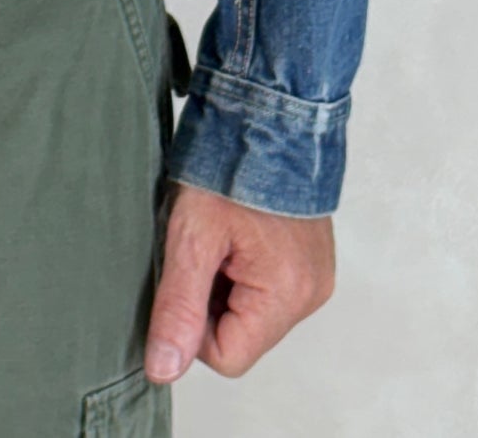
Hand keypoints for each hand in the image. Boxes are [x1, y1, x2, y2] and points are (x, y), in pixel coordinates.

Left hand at [144, 181, 334, 383]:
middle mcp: (310, 294)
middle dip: (210, 297)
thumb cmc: (229, 164)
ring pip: (251, 312)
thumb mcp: (191, 236)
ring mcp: (314, 276)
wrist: (268, 107)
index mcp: (286, 295)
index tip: (186, 270)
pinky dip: (242, 266)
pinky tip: (235, 228)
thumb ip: (178, 307)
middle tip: (202, 244)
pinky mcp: (310, 259)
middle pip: (241, 335)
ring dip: (225, 281)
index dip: (192, 323)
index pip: (226, 356)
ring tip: (219, 231)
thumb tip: (163, 370)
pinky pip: (267, 287)